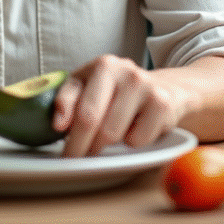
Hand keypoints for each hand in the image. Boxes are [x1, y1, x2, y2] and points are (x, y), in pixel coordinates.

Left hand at [51, 54, 192, 157]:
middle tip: (77, 157)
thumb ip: (68, 99)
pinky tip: (134, 128)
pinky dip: (132, 143)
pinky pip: (137, 140)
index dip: (68, 134)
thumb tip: (58, 124)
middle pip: (93, 121)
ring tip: (107, 137)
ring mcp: (146, 87)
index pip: (78, 106)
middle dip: (81, 146)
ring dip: (105, 145)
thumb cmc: (117, 90)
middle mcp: (126, 72)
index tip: (64, 151)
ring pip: (113, 134)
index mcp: (103, 65)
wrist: (165, 86)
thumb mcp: (88, 85)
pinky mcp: (163, 105)